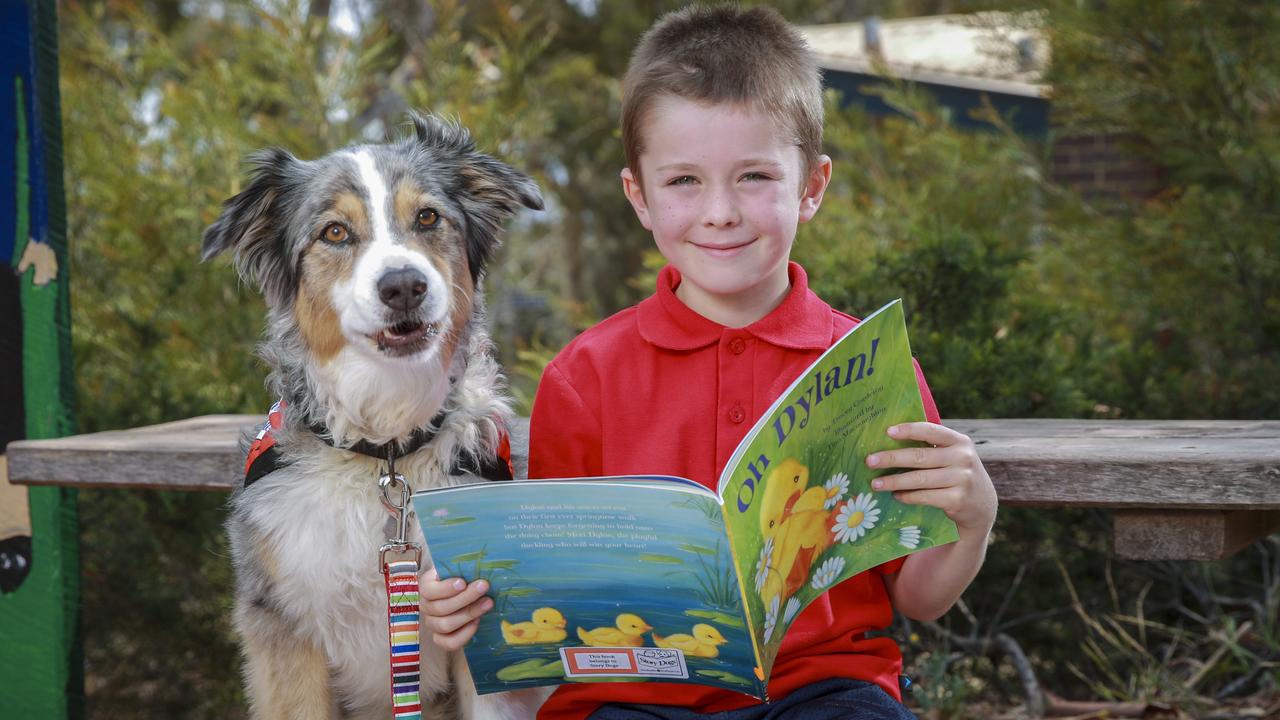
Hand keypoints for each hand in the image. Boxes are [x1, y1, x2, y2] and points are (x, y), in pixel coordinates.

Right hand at [420, 567, 493, 650]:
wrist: (466, 591)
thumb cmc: (462, 576)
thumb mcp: (460, 567)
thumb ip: (463, 565)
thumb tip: (478, 563)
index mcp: (426, 586)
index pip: (429, 590)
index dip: (445, 589)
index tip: (463, 582)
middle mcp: (426, 606)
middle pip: (440, 608)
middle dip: (465, 598)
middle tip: (484, 587)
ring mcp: (432, 624)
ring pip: (446, 625)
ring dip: (469, 614)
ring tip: (487, 603)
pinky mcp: (441, 638)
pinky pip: (449, 643)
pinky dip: (464, 634)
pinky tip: (477, 622)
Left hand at [865, 422, 997, 533]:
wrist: (981, 505)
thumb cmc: (956, 473)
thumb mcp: (952, 455)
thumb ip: (931, 447)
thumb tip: (889, 439)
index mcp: (959, 441)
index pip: (932, 431)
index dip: (909, 430)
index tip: (887, 431)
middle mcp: (963, 458)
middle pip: (920, 457)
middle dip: (892, 458)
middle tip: (870, 461)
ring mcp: (962, 479)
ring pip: (919, 479)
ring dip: (894, 481)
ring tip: (875, 483)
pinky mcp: (957, 500)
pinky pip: (925, 496)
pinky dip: (907, 496)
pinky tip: (896, 495)